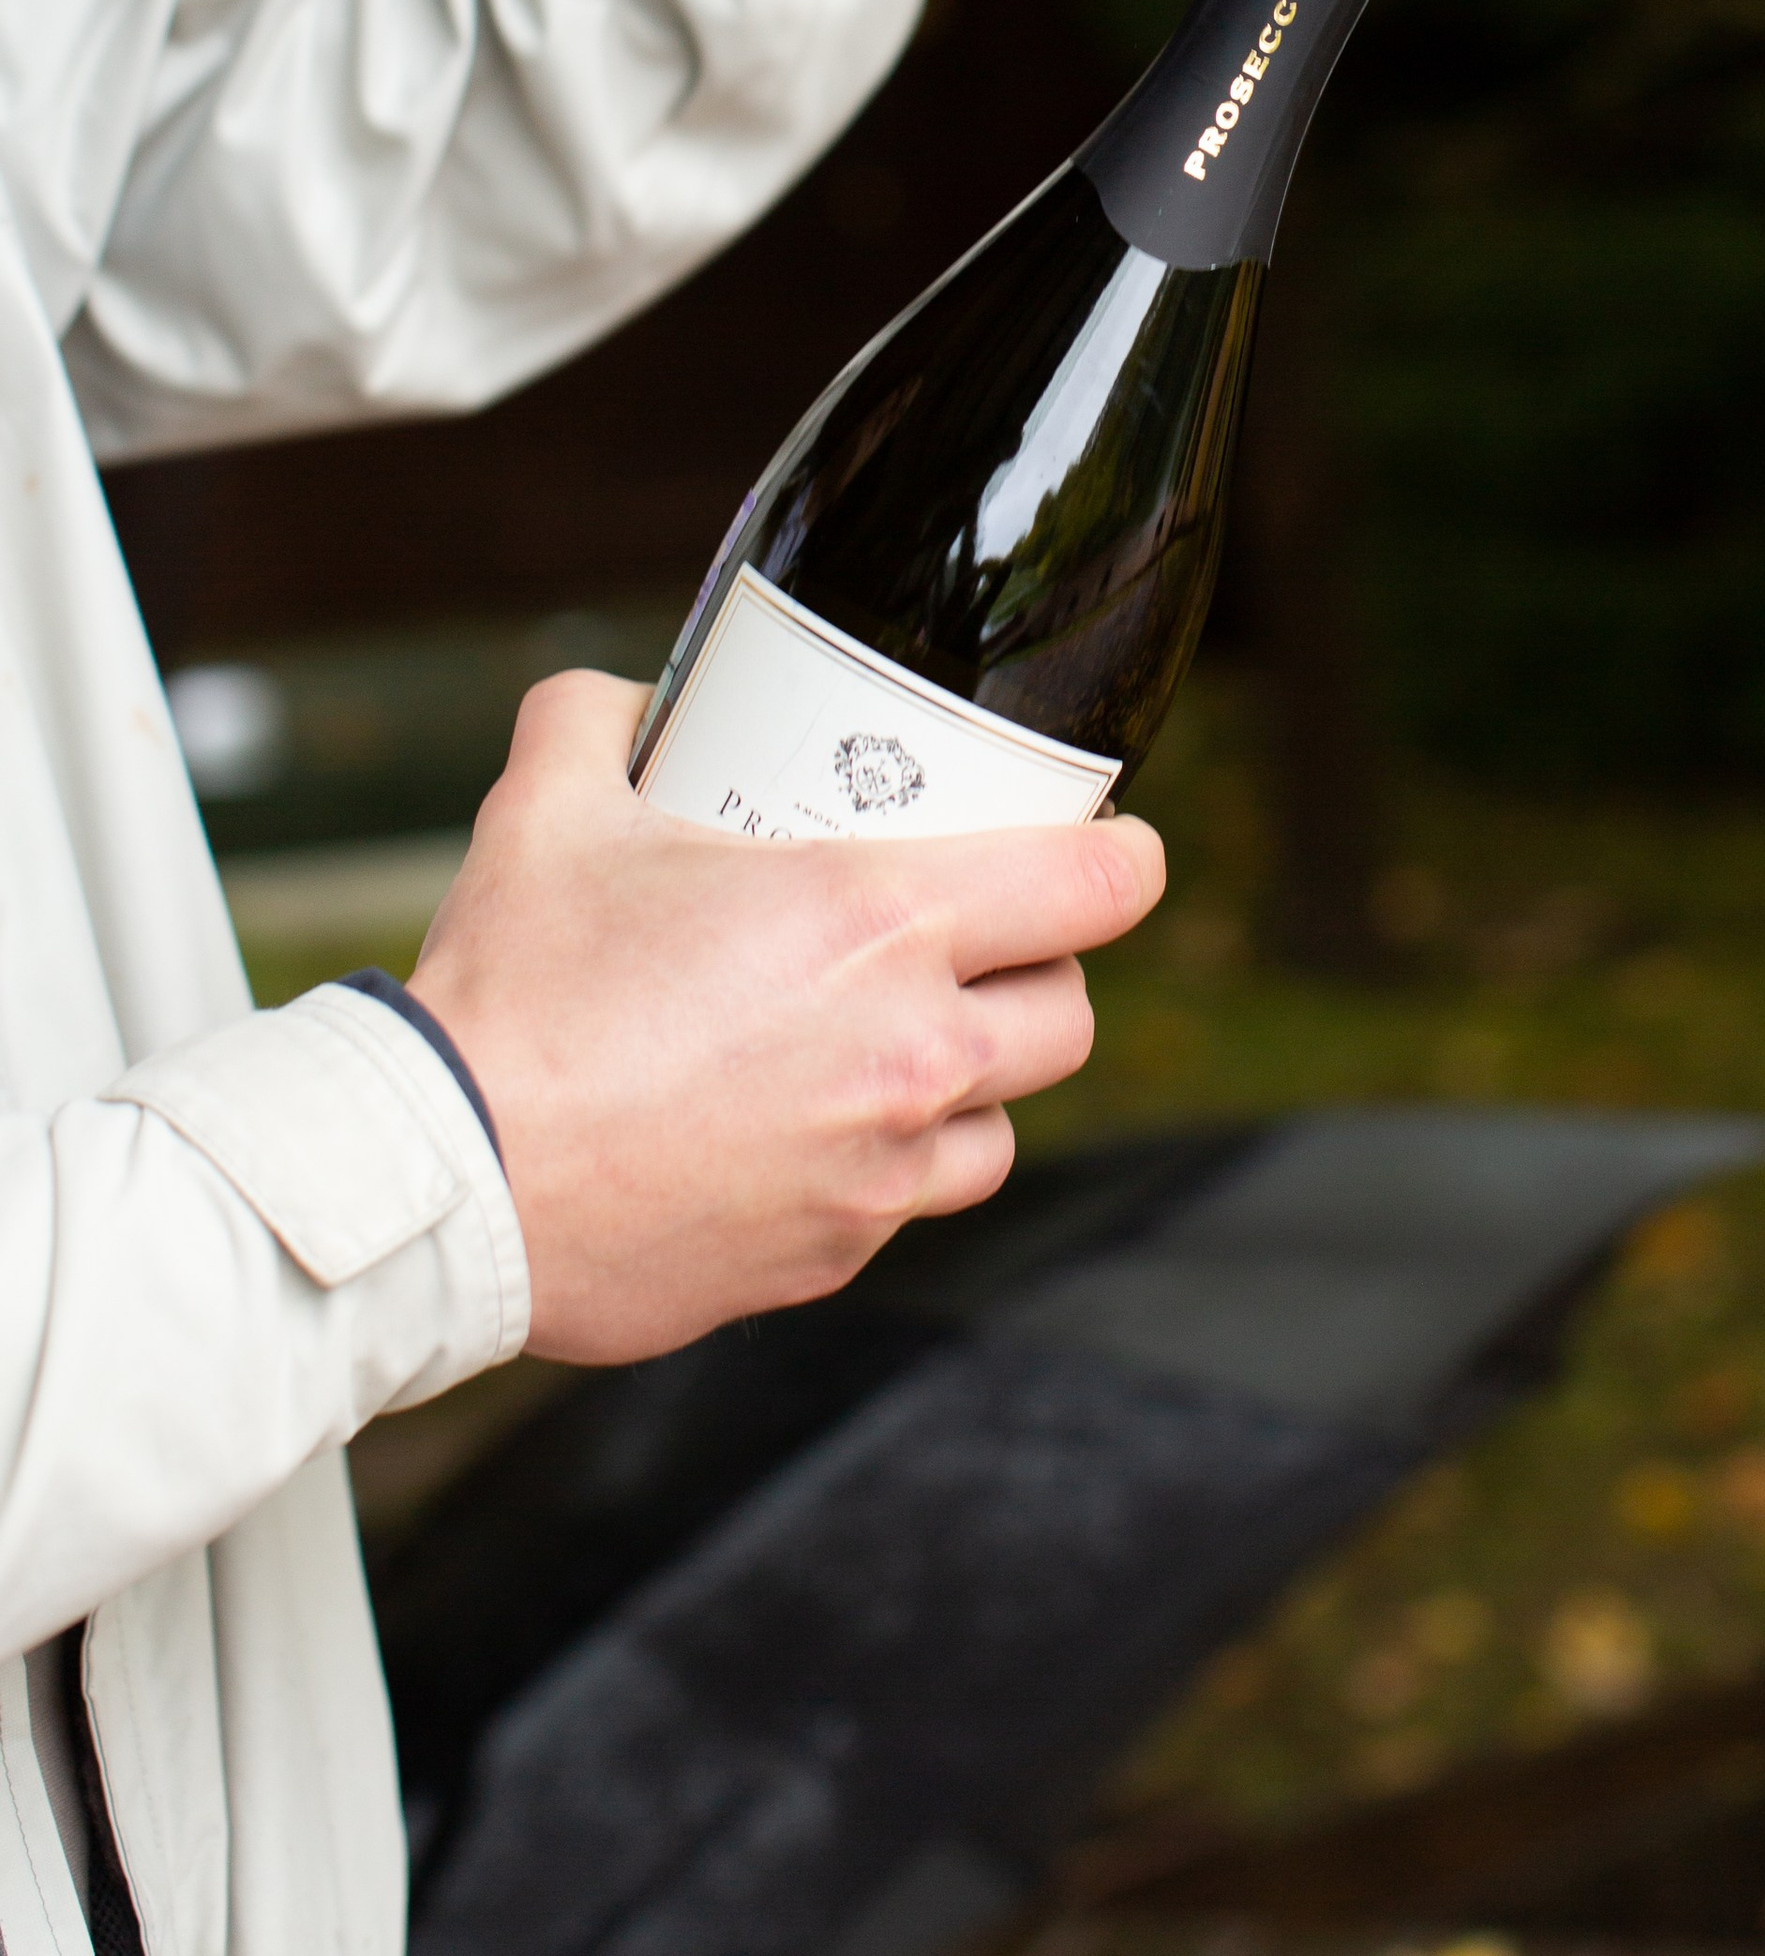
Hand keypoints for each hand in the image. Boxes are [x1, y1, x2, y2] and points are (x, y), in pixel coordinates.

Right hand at [408, 671, 1163, 1360]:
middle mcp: (909, 1051)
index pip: (1099, 885)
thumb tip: (630, 698)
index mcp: (880, 921)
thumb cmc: (512, 996)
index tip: (1105, 844)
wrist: (450, 1184)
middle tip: (980, 942)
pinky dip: (885, 1167)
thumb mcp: (550, 807)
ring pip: (1003, 1124)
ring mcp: (876, 1171)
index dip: (1124, 856)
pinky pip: (906, 1207)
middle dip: (1043, 969)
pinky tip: (811, 1129)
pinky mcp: (828, 1257)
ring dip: (974, 1082)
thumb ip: (596, 719)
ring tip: (900, 1044)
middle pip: (1072, 1011)